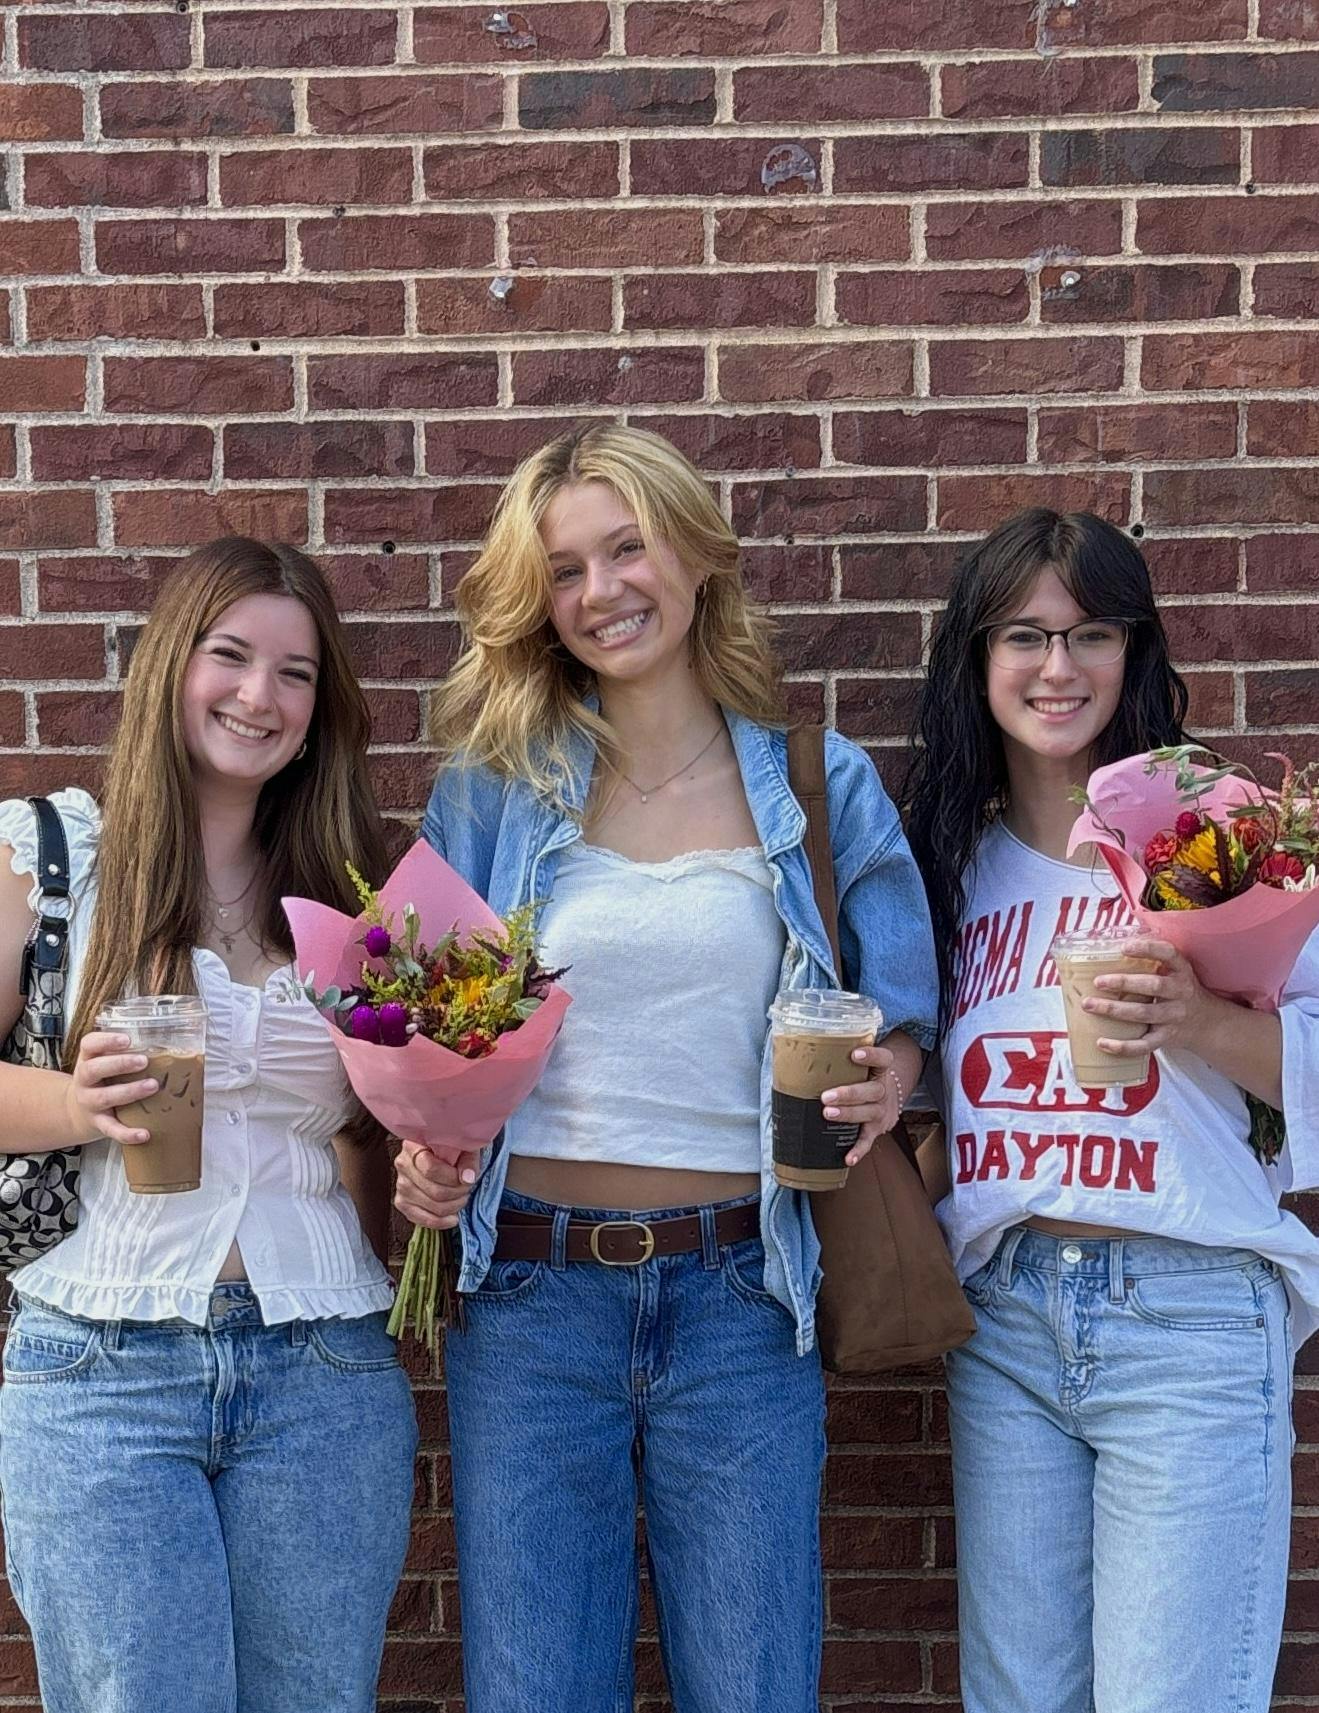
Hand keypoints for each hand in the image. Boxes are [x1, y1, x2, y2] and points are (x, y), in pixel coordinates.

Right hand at [64, 1031, 157, 1146]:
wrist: (77, 1112)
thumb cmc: (101, 1080)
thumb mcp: (104, 1061)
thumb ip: (124, 1051)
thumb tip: (167, 1039)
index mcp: (87, 1059)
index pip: (89, 1045)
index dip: (106, 1041)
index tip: (126, 1040)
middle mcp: (85, 1080)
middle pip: (94, 1069)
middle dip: (119, 1064)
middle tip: (143, 1061)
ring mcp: (89, 1103)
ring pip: (104, 1097)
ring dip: (129, 1091)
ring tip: (152, 1086)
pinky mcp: (98, 1123)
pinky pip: (111, 1129)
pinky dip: (127, 1133)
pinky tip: (144, 1133)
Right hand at [393, 1138, 479, 1229]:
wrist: (439, 1153)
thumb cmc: (451, 1148)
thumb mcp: (463, 1146)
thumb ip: (468, 1159)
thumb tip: (467, 1178)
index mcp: (414, 1146)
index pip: (431, 1169)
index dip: (453, 1178)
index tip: (466, 1177)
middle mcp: (403, 1165)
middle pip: (434, 1191)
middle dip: (458, 1193)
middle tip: (467, 1188)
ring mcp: (401, 1185)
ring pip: (432, 1206)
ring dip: (454, 1206)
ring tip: (461, 1197)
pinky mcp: (402, 1202)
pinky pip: (423, 1220)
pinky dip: (442, 1222)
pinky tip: (453, 1217)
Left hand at [822, 1043, 901, 1167]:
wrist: (890, 1100)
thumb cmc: (864, 1079)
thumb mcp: (860, 1066)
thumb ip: (839, 1059)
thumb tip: (793, 1053)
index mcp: (879, 1071)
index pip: (883, 1059)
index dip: (871, 1056)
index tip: (855, 1054)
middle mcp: (882, 1091)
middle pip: (870, 1090)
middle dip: (848, 1093)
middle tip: (827, 1096)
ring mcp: (880, 1111)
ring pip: (867, 1112)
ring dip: (848, 1114)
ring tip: (828, 1114)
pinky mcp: (875, 1130)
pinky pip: (867, 1141)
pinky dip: (859, 1150)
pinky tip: (848, 1157)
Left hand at [1084, 936, 1214, 1057]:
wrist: (1206, 1023)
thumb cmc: (1178, 990)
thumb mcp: (1174, 971)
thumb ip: (1152, 959)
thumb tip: (1111, 943)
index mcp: (1181, 971)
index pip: (1169, 954)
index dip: (1148, 949)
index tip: (1124, 947)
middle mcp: (1180, 992)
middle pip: (1153, 986)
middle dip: (1124, 983)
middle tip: (1098, 981)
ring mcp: (1174, 1017)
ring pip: (1144, 1014)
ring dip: (1114, 1010)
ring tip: (1089, 1005)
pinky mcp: (1167, 1038)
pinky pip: (1144, 1045)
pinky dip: (1122, 1046)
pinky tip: (1102, 1042)